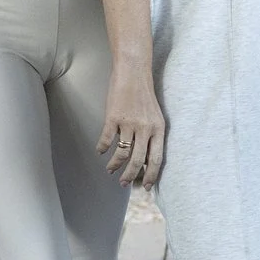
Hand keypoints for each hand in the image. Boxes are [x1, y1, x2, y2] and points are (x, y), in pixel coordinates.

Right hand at [99, 70, 168, 187]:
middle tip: (124, 183)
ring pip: (122, 153)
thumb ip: (151, 136)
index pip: (157, 159)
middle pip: (138, 160)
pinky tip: (100, 151)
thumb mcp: (154, 116)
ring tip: (110, 170)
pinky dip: (102, 148)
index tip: (145, 186)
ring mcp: (129, 123)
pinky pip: (106, 139)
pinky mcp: (113, 117)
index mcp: (158, 129)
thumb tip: (146, 159)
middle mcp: (145, 128)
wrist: (133, 72)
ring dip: (115, 165)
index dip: (151, 175)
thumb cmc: (144, 95)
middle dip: (130, 176)